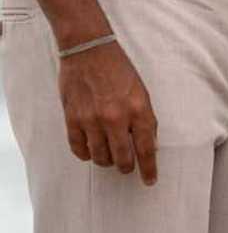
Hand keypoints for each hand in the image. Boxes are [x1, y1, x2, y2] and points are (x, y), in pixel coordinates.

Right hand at [58, 41, 158, 184]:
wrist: (89, 51)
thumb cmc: (119, 71)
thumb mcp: (142, 93)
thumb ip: (144, 119)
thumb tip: (147, 144)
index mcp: (138, 110)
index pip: (146, 149)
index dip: (149, 168)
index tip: (150, 180)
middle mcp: (116, 118)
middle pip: (122, 159)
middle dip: (126, 167)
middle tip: (126, 167)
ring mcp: (92, 120)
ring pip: (100, 157)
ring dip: (106, 160)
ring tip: (109, 156)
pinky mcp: (73, 118)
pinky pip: (79, 149)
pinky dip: (86, 154)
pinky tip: (91, 150)